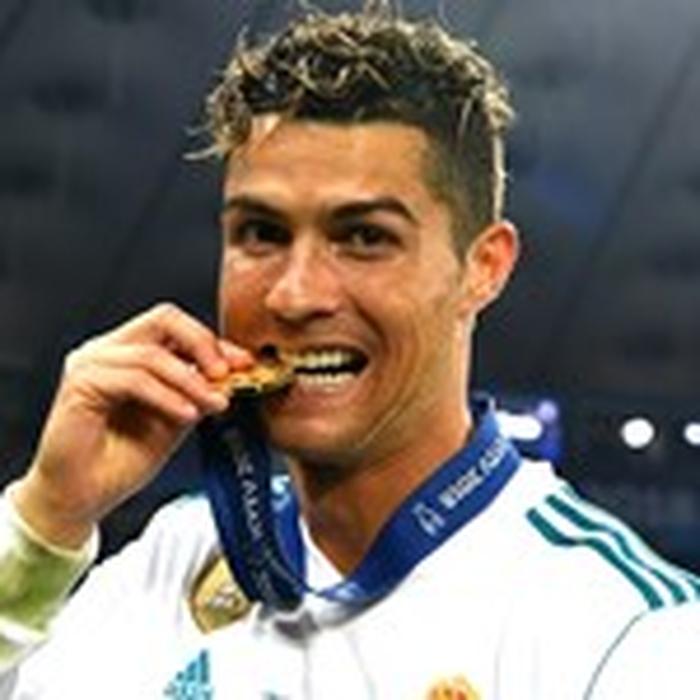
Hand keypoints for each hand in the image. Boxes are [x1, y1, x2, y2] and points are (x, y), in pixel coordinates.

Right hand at [11, 303, 253, 547]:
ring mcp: (91, 363)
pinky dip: (167, 396)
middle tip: (227, 373)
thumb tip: (232, 374)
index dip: (213, 342)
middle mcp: (109, 349)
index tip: (244, 363)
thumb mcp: (174, 418)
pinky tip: (187, 414)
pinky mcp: (81, 383)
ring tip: (213, 404)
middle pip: (164, 319)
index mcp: (129, 351)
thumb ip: (196, 391)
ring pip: (153, 354)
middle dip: (203, 344)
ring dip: (191, 381)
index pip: (177, 328)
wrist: (83, 496)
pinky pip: (134, 379)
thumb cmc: (121, 459)